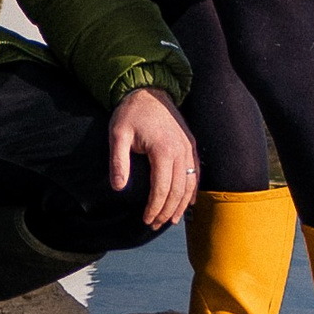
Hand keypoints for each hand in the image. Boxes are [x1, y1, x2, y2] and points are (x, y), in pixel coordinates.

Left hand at [106, 87, 197, 229]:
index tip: (145, 220)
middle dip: (167, 211)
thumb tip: (118, 188)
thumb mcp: (118, 134)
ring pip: (190, 183)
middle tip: (155, 225)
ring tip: (171, 220)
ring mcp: (188, 147)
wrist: (149, 89)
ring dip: (181, 205)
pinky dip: (192, 190)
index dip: (154, 208)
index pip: (162, 189)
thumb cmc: (130, 112)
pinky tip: (187, 202)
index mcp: (163, 150)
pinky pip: (195, 172)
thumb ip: (118, 162)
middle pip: (178, 190)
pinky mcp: (190, 143)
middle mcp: (180, 150)